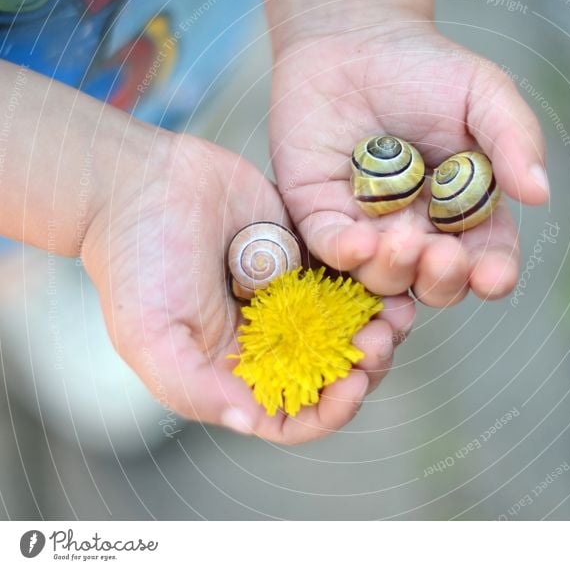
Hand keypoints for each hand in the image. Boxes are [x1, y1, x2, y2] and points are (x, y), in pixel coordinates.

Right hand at [81, 133, 414, 443]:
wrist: (143, 182)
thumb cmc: (136, 262)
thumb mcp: (150, 336)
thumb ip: (197, 388)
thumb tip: (250, 422)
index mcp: (237, 371)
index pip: (294, 414)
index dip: (328, 412)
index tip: (352, 387)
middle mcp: (271, 340)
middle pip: (334, 371)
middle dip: (365, 364)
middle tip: (379, 338)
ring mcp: (293, 296)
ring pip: (352, 325)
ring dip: (381, 325)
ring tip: (397, 310)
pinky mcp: (308, 253)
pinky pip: (353, 275)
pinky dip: (374, 280)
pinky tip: (386, 271)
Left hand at [269, 24, 548, 305]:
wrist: (355, 36)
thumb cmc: (426, 66)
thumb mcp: (483, 93)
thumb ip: (513, 139)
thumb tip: (539, 194)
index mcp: (466, 211)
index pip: (487, 258)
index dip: (492, 275)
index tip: (492, 276)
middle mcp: (420, 230)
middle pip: (435, 282)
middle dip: (442, 280)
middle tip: (442, 256)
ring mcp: (370, 228)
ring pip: (384, 278)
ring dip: (395, 271)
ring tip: (401, 241)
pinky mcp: (322, 215)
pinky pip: (332, 249)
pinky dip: (346, 254)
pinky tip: (359, 243)